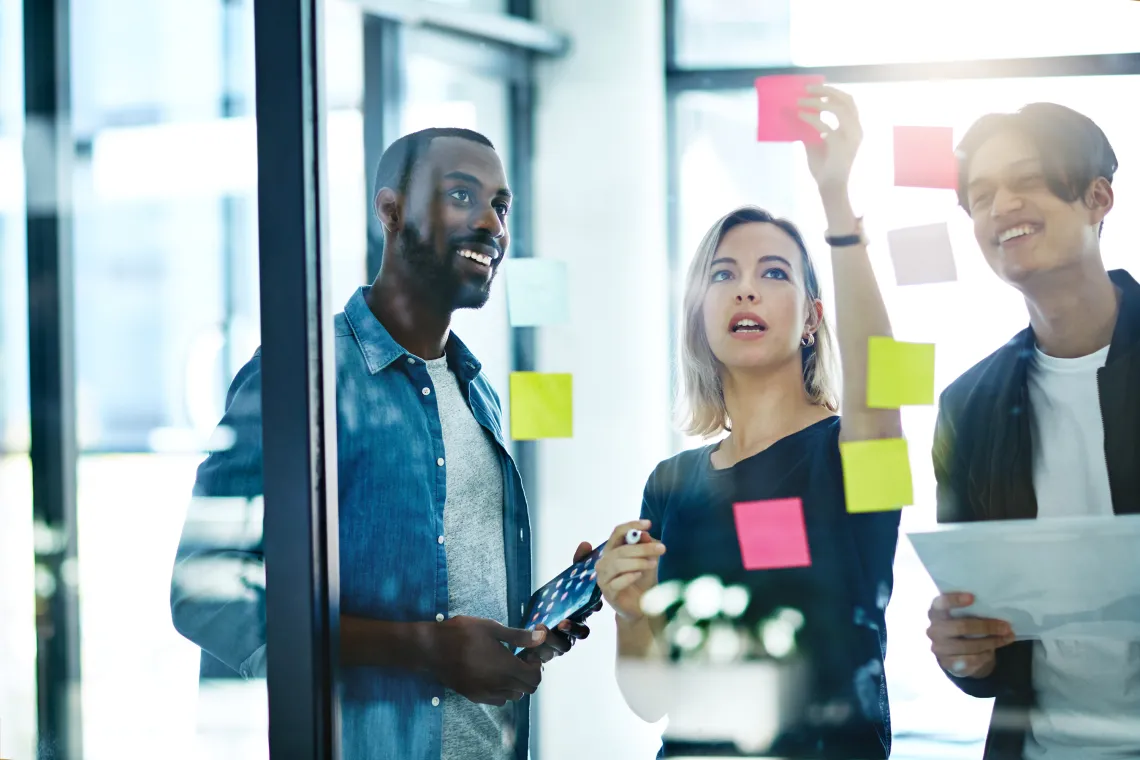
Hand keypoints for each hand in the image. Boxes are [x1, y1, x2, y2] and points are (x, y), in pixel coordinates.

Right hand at [425, 615, 545, 705]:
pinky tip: (492, 674)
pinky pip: (498, 700)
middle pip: (527, 689)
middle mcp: (499, 685)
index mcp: (506, 666)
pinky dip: (502, 691)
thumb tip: (540, 637)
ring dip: (516, 683)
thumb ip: (518, 636)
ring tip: (505, 665)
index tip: (527, 653)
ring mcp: (486, 693)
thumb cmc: (462, 633)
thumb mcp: (491, 628)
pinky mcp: (475, 697)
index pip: (535, 677)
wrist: (432, 649)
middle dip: (528, 674)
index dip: (536, 665)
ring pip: (514, 696)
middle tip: (519, 658)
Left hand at [520, 541, 597, 664]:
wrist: (530, 624)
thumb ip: (576, 564)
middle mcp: (573, 629)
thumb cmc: (555, 601)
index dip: (593, 607)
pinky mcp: (545, 653)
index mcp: (580, 611)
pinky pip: (544, 656)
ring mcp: (561, 643)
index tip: (591, 603)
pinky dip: (537, 651)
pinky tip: (529, 646)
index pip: (592, 610)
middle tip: (563, 622)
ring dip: (554, 639)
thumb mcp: (564, 581)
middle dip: (574, 628)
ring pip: (563, 646)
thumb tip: (585, 544)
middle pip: (581, 632)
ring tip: (542, 630)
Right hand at [596, 520, 665, 622]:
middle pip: (621, 549)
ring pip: (618, 564)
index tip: (648, 524)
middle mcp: (604, 562)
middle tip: (661, 548)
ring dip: (638, 562)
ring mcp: (603, 577)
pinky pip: (617, 582)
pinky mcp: (607, 593)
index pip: (617, 532)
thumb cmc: (642, 581)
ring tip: (653, 564)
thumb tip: (644, 534)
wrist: (640, 607)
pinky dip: (629, 577)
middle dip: (643, 548)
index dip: (632, 525)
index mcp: (612, 550)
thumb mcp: (647, 561)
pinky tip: (639, 575)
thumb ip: (644, 546)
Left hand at [797, 85, 862, 194]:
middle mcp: (856, 129)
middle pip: (846, 100)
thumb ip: (810, 127)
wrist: (829, 187)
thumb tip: (796, 111)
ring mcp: (851, 137)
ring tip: (801, 102)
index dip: (832, 91)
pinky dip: (812, 119)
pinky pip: (826, 126)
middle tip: (807, 89)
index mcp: (853, 127)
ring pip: (839, 109)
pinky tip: (800, 116)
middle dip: (827, 90)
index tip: (814, 87)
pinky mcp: (842, 146)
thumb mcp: (815, 142)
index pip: (847, 101)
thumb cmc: (824, 165)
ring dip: (818, 102)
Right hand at [926, 592, 1015, 678]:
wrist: (953, 653)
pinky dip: (985, 656)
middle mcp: (933, 630)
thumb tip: (996, 610)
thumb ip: (970, 611)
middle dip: (986, 626)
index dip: (954, 600)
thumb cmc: (961, 626)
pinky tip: (993, 652)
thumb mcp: (961, 616)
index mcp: (935, 613)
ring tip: (1007, 638)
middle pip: (961, 626)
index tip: (973, 598)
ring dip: (991, 642)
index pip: (940, 603)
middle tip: (1006, 626)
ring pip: (968, 645)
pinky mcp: (946, 663)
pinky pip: (970, 660)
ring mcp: (938, 647)